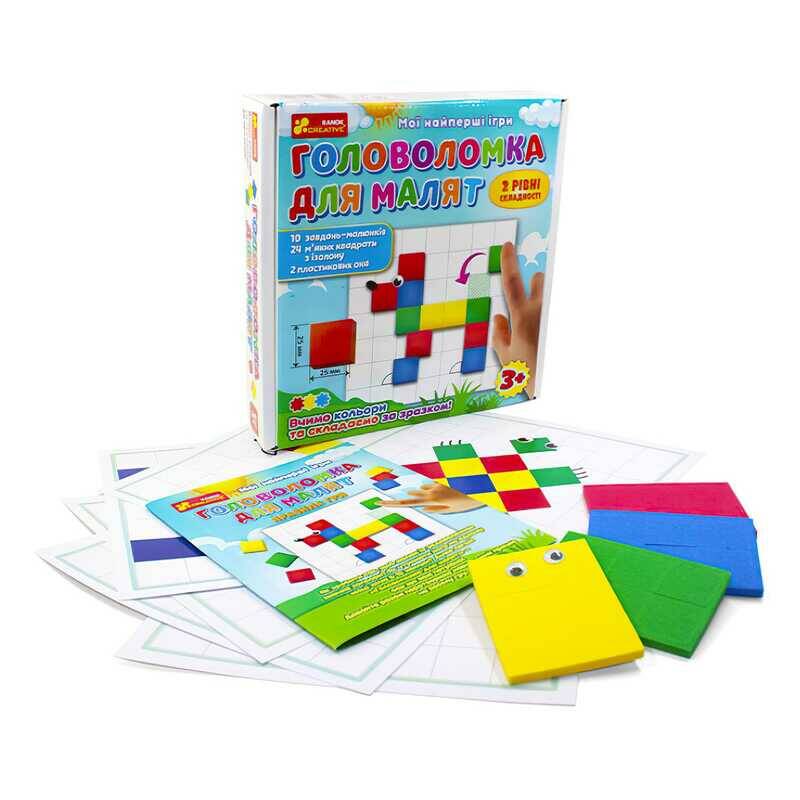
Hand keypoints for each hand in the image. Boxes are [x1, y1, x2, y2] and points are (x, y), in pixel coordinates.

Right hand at [378, 482, 483, 513]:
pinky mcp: (442, 479)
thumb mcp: (451, 510)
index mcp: (431, 500)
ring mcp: (436, 484)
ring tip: (437, 498)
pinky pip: (433, 484)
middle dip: (409, 496)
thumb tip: (423, 507)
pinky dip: (435, 489)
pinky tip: (446, 491)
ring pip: (423, 488)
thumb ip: (436, 508)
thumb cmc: (466, 502)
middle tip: (413, 498)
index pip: (407, 502)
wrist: (479, 488)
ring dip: (424, 492)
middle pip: (412, 494)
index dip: (393, 503)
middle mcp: (431, 491)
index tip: (379, 503)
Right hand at [491, 241, 544, 397]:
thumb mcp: (506, 355)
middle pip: (539, 279)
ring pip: (548, 294)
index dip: (508, 261)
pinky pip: (553, 312)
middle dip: (534, 283)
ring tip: (540, 322)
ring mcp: (553, 316)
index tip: (508, 245)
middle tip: (529, 299)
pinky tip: (547, 337)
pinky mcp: (562, 323)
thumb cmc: (526, 373)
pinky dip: (549, 319)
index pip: (512, 282)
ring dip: (543, 300)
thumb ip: (500, 333)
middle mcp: (540, 311)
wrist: (553, 386)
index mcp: (521, 317)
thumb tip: (499, 316)